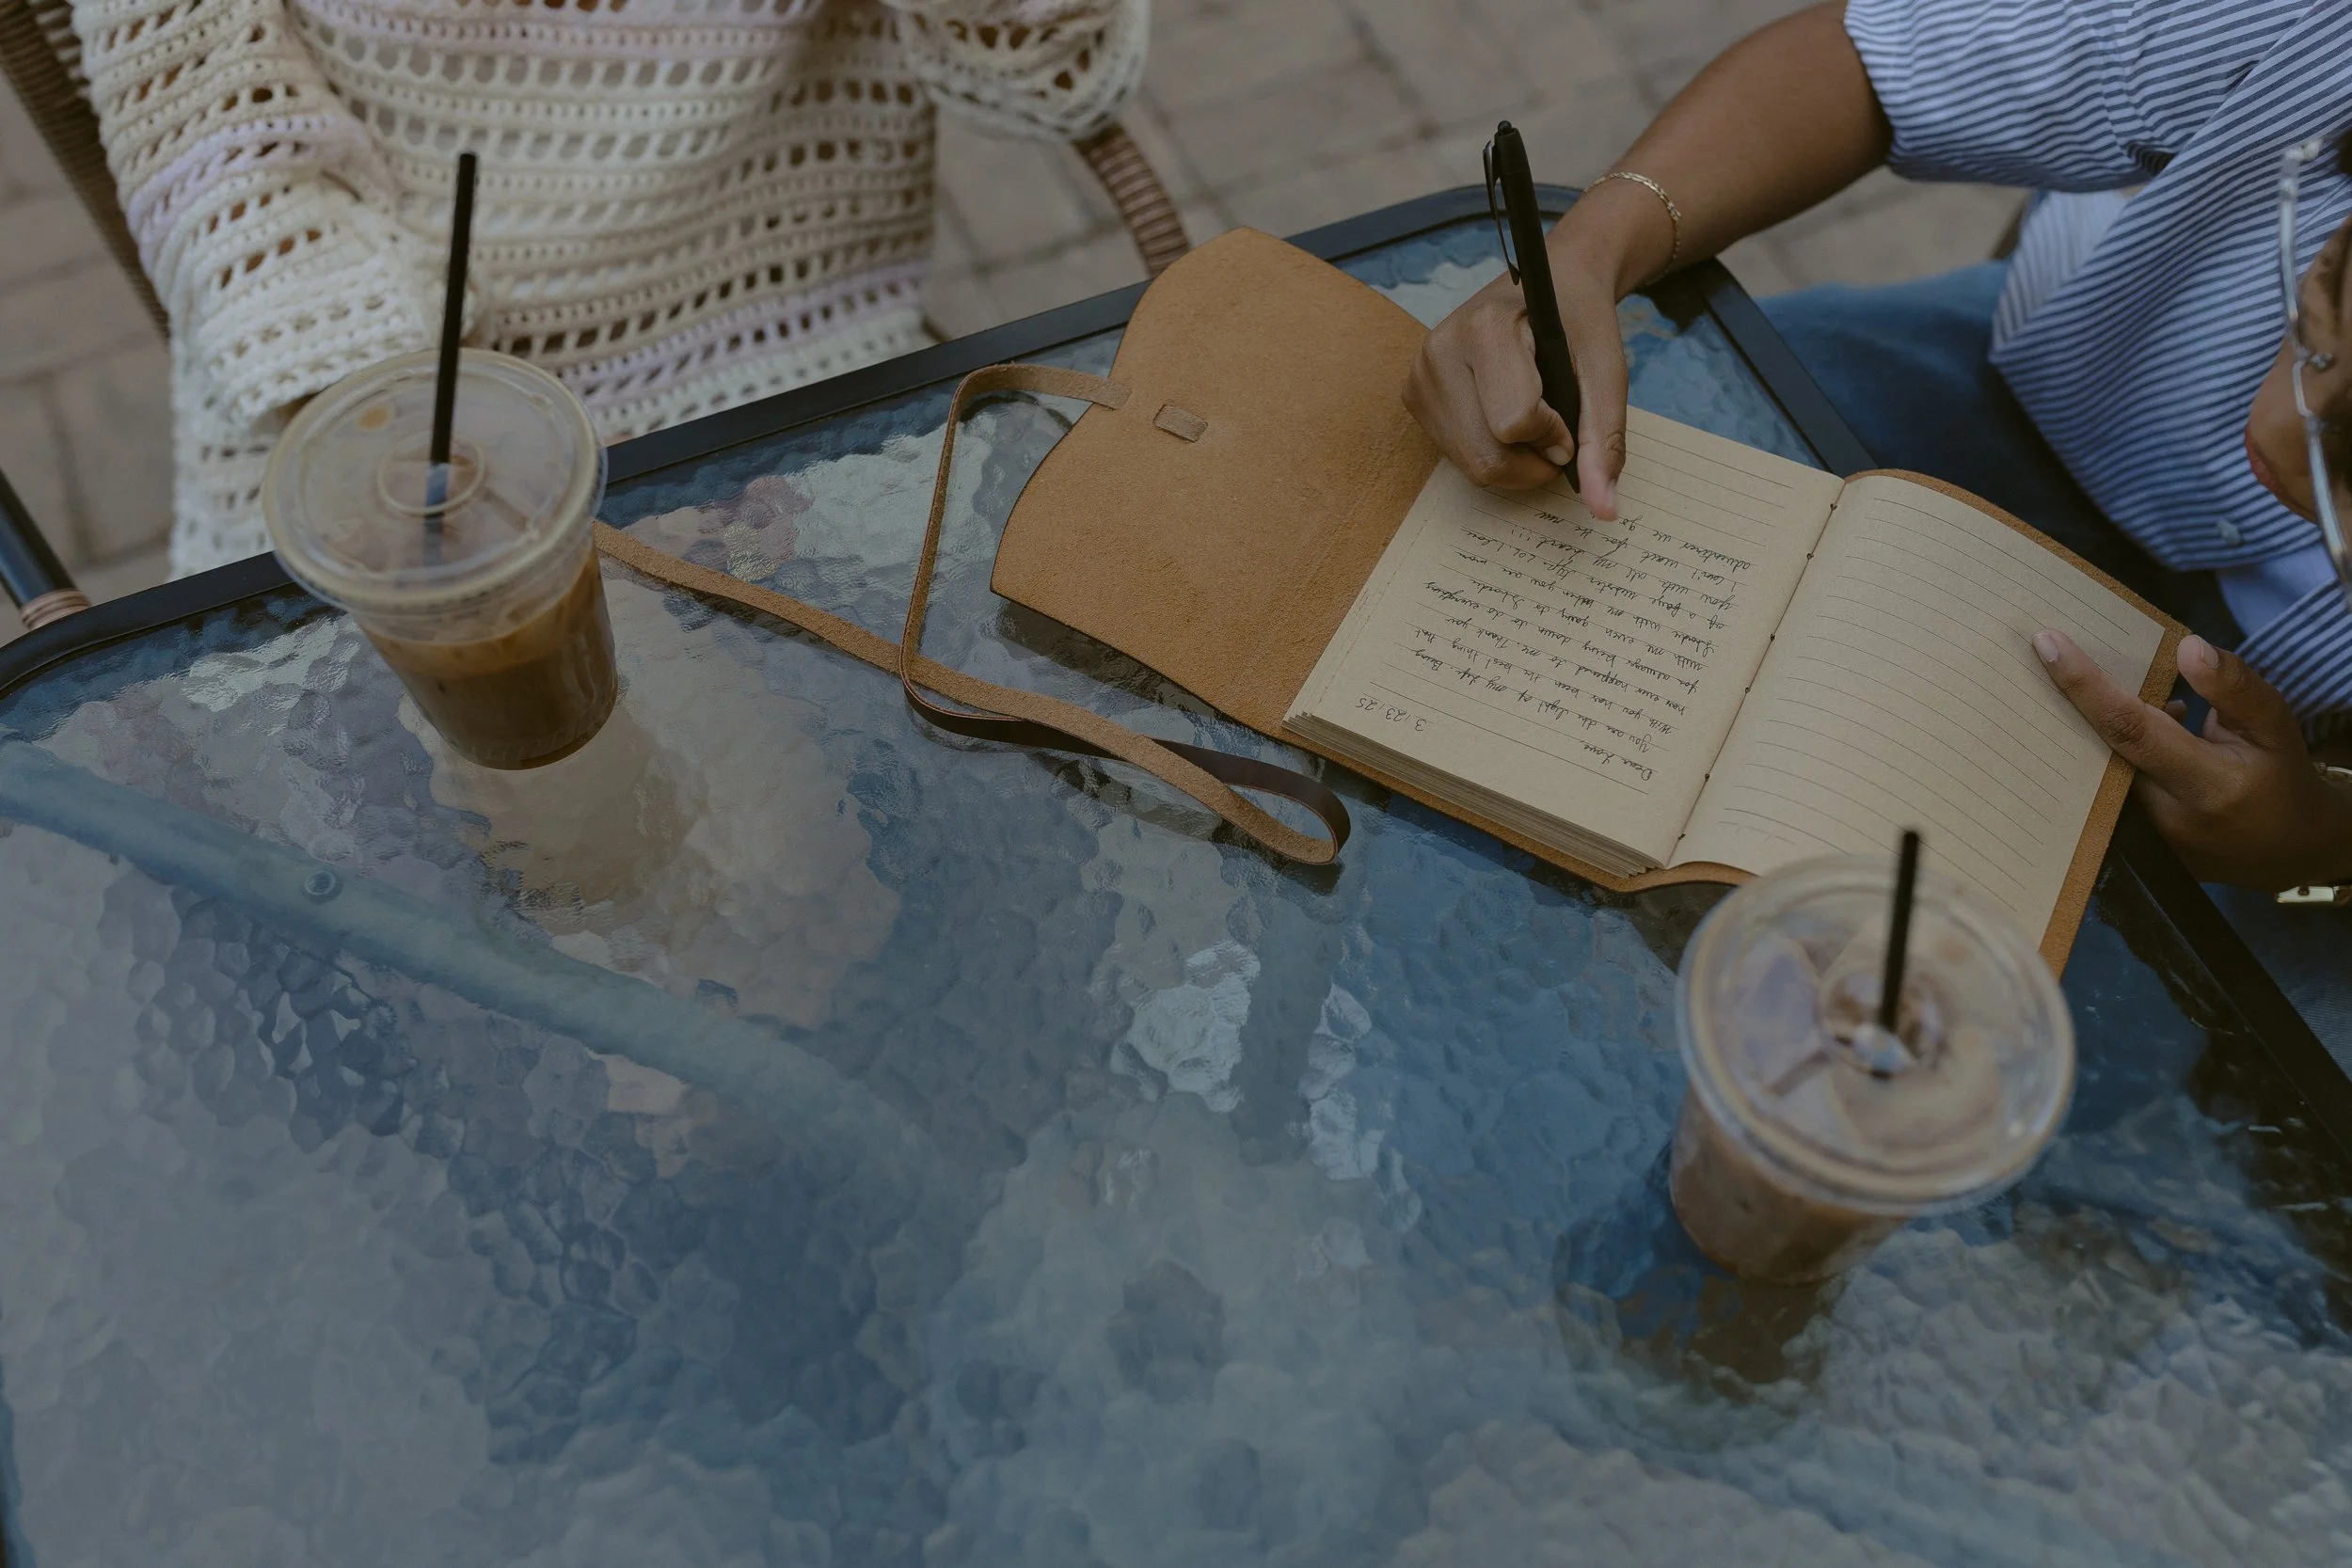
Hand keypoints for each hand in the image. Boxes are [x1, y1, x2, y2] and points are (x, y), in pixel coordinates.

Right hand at [1404, 253, 1631, 516]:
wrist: (1551, 281)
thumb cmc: (1580, 320)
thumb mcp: (1606, 372)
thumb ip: (1603, 439)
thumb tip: (1603, 510)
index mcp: (1485, 328)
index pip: (1514, 423)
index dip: (1554, 435)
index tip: (1571, 413)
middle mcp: (1439, 350)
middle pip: (1487, 458)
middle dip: (1533, 463)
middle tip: (1558, 432)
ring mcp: (1419, 376)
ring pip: (1470, 466)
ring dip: (1514, 462)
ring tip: (1534, 422)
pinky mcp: (1414, 396)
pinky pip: (1457, 457)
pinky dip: (1492, 453)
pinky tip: (1505, 418)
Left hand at [2035, 630, 2351, 887]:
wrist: (2286, 850)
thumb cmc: (2279, 777)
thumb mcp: (2276, 725)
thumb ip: (2234, 687)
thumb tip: (2187, 646)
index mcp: (2209, 785)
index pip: (2131, 729)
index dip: (2085, 686)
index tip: (2047, 642)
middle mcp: (2167, 816)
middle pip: (2098, 750)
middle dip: (2067, 701)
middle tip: (2045, 648)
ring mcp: (2144, 837)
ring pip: (2095, 769)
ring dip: (2079, 725)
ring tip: (2064, 677)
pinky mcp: (2132, 842)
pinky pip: (2101, 786)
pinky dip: (2096, 749)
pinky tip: (2098, 719)